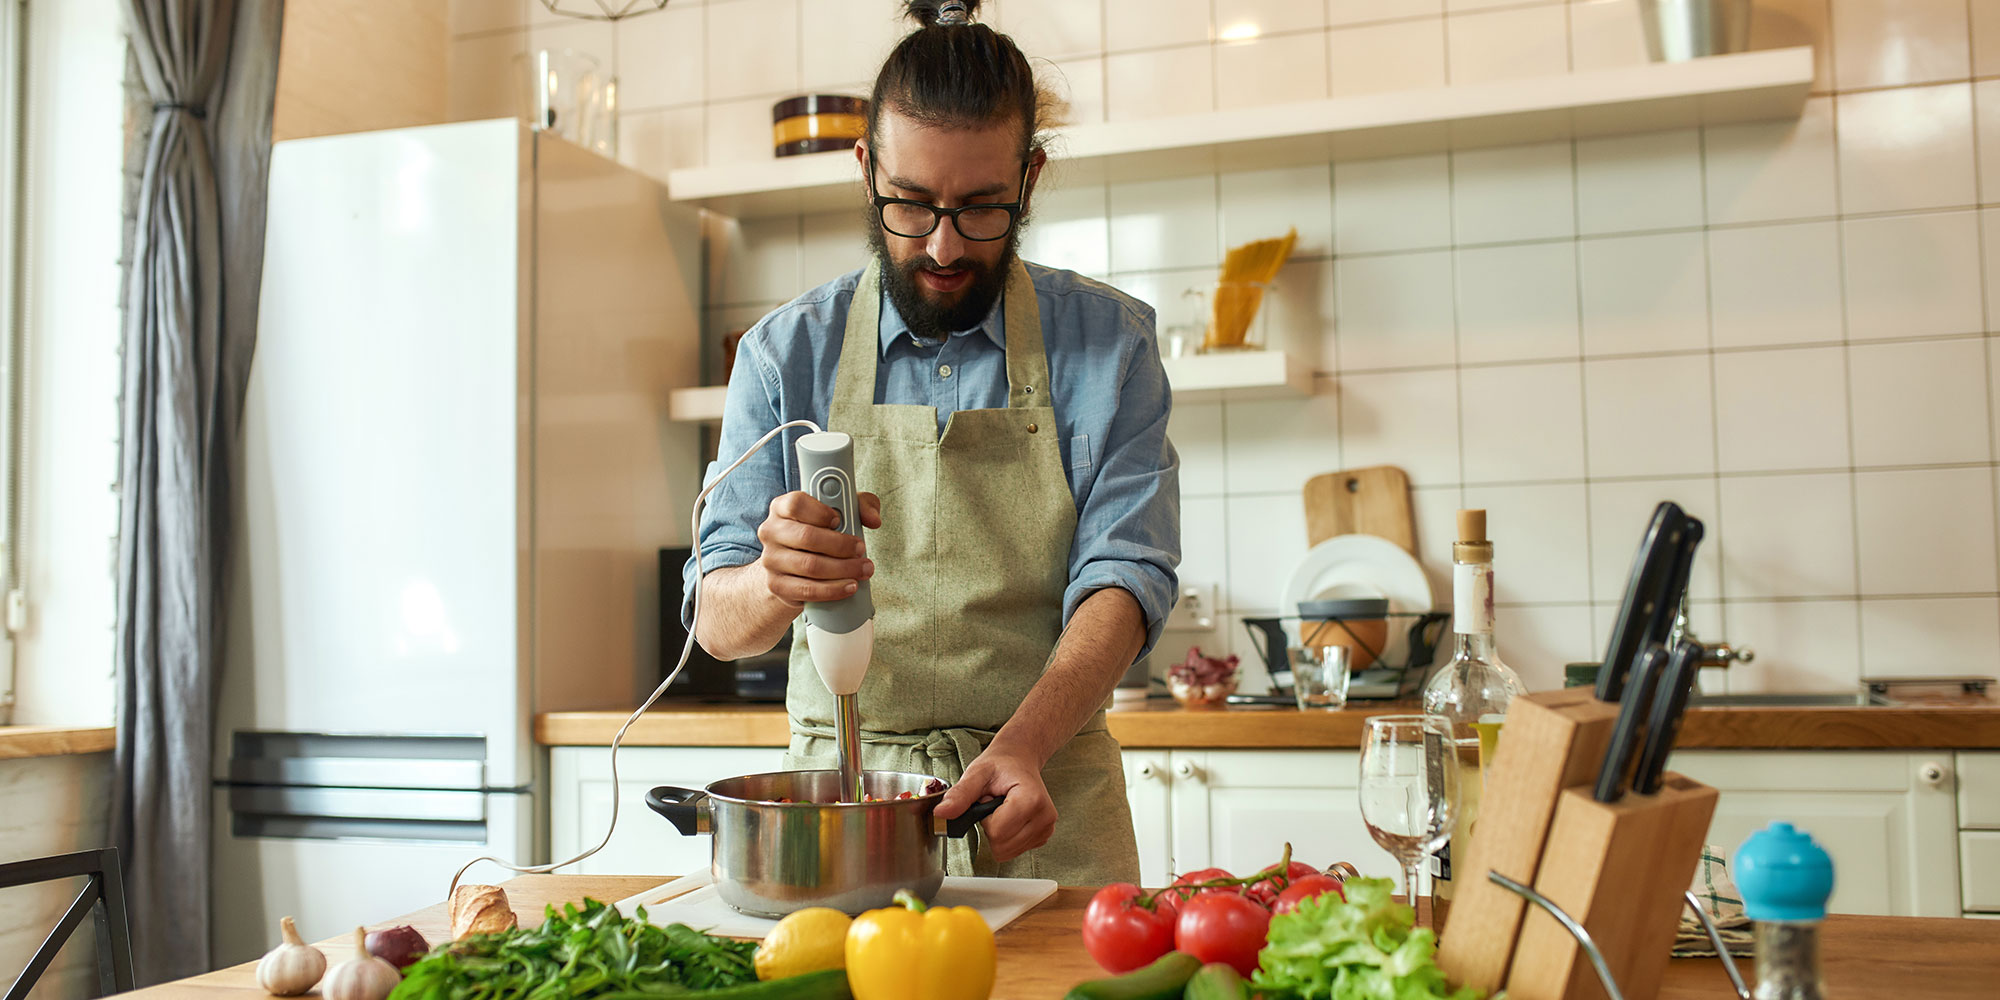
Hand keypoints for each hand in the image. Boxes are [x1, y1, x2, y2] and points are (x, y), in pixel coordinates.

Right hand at [754, 490, 881, 606]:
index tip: (839, 520)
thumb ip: (860, 506)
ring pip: (810, 565)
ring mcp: (771, 560)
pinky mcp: (777, 585)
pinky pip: (807, 589)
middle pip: (806, 537)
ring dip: (843, 569)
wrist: (791, 569)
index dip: (820, 512)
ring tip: (863, 569)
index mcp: (781, 507)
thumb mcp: (840, 512)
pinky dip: (833, 589)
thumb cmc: (818, 534)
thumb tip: (873, 519)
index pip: (796, 504)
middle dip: (840, 545)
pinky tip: (850, 586)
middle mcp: (771, 531)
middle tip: (861, 549)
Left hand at [935, 749, 1055, 862]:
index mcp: (1031, 799)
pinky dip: (1007, 837)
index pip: (998, 832)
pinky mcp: (1043, 836)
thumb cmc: (1000, 766)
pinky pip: (1015, 851)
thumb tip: (941, 813)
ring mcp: (1046, 828)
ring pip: (1008, 853)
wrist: (1018, 760)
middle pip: (1002, 847)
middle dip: (991, 829)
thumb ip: (960, 795)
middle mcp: (1044, 816)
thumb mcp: (976, 774)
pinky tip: (1009, 817)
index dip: (985, 819)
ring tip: (1001, 809)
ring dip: (998, 833)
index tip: (988, 800)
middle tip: (993, 805)